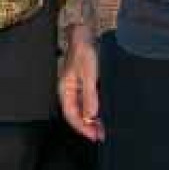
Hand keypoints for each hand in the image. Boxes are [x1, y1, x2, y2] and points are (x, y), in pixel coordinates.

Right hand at [58, 24, 103, 141]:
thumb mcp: (89, 74)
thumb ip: (90, 95)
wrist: (85, 33)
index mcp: (65, 90)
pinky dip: (94, 110)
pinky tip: (102, 114)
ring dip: (92, 120)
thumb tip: (91, 115)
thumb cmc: (84, 51)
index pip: (71, 115)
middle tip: (101, 135)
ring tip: (103, 128)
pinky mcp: (84, 84)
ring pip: (83, 109)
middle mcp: (70, 91)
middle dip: (88, 126)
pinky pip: (87, 102)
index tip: (94, 135)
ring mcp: (76, 88)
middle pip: (77, 114)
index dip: (82, 127)